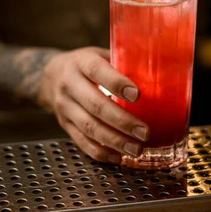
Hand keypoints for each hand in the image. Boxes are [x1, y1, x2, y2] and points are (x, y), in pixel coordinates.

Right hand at [38, 47, 148, 163]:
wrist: (49, 77)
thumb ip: (122, 62)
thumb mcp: (99, 54)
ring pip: (89, 127)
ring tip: (136, 149)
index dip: (117, 83)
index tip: (137, 95)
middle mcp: (70, 84)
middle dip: (122, 121)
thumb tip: (161, 73)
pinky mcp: (64, 125)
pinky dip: (102, 152)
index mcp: (81, 63)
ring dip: (115, 141)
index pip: (98, 71)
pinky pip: (82, 142)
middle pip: (95, 105)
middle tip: (144, 132)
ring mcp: (65, 107)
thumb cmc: (85, 65)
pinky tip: (119, 157)